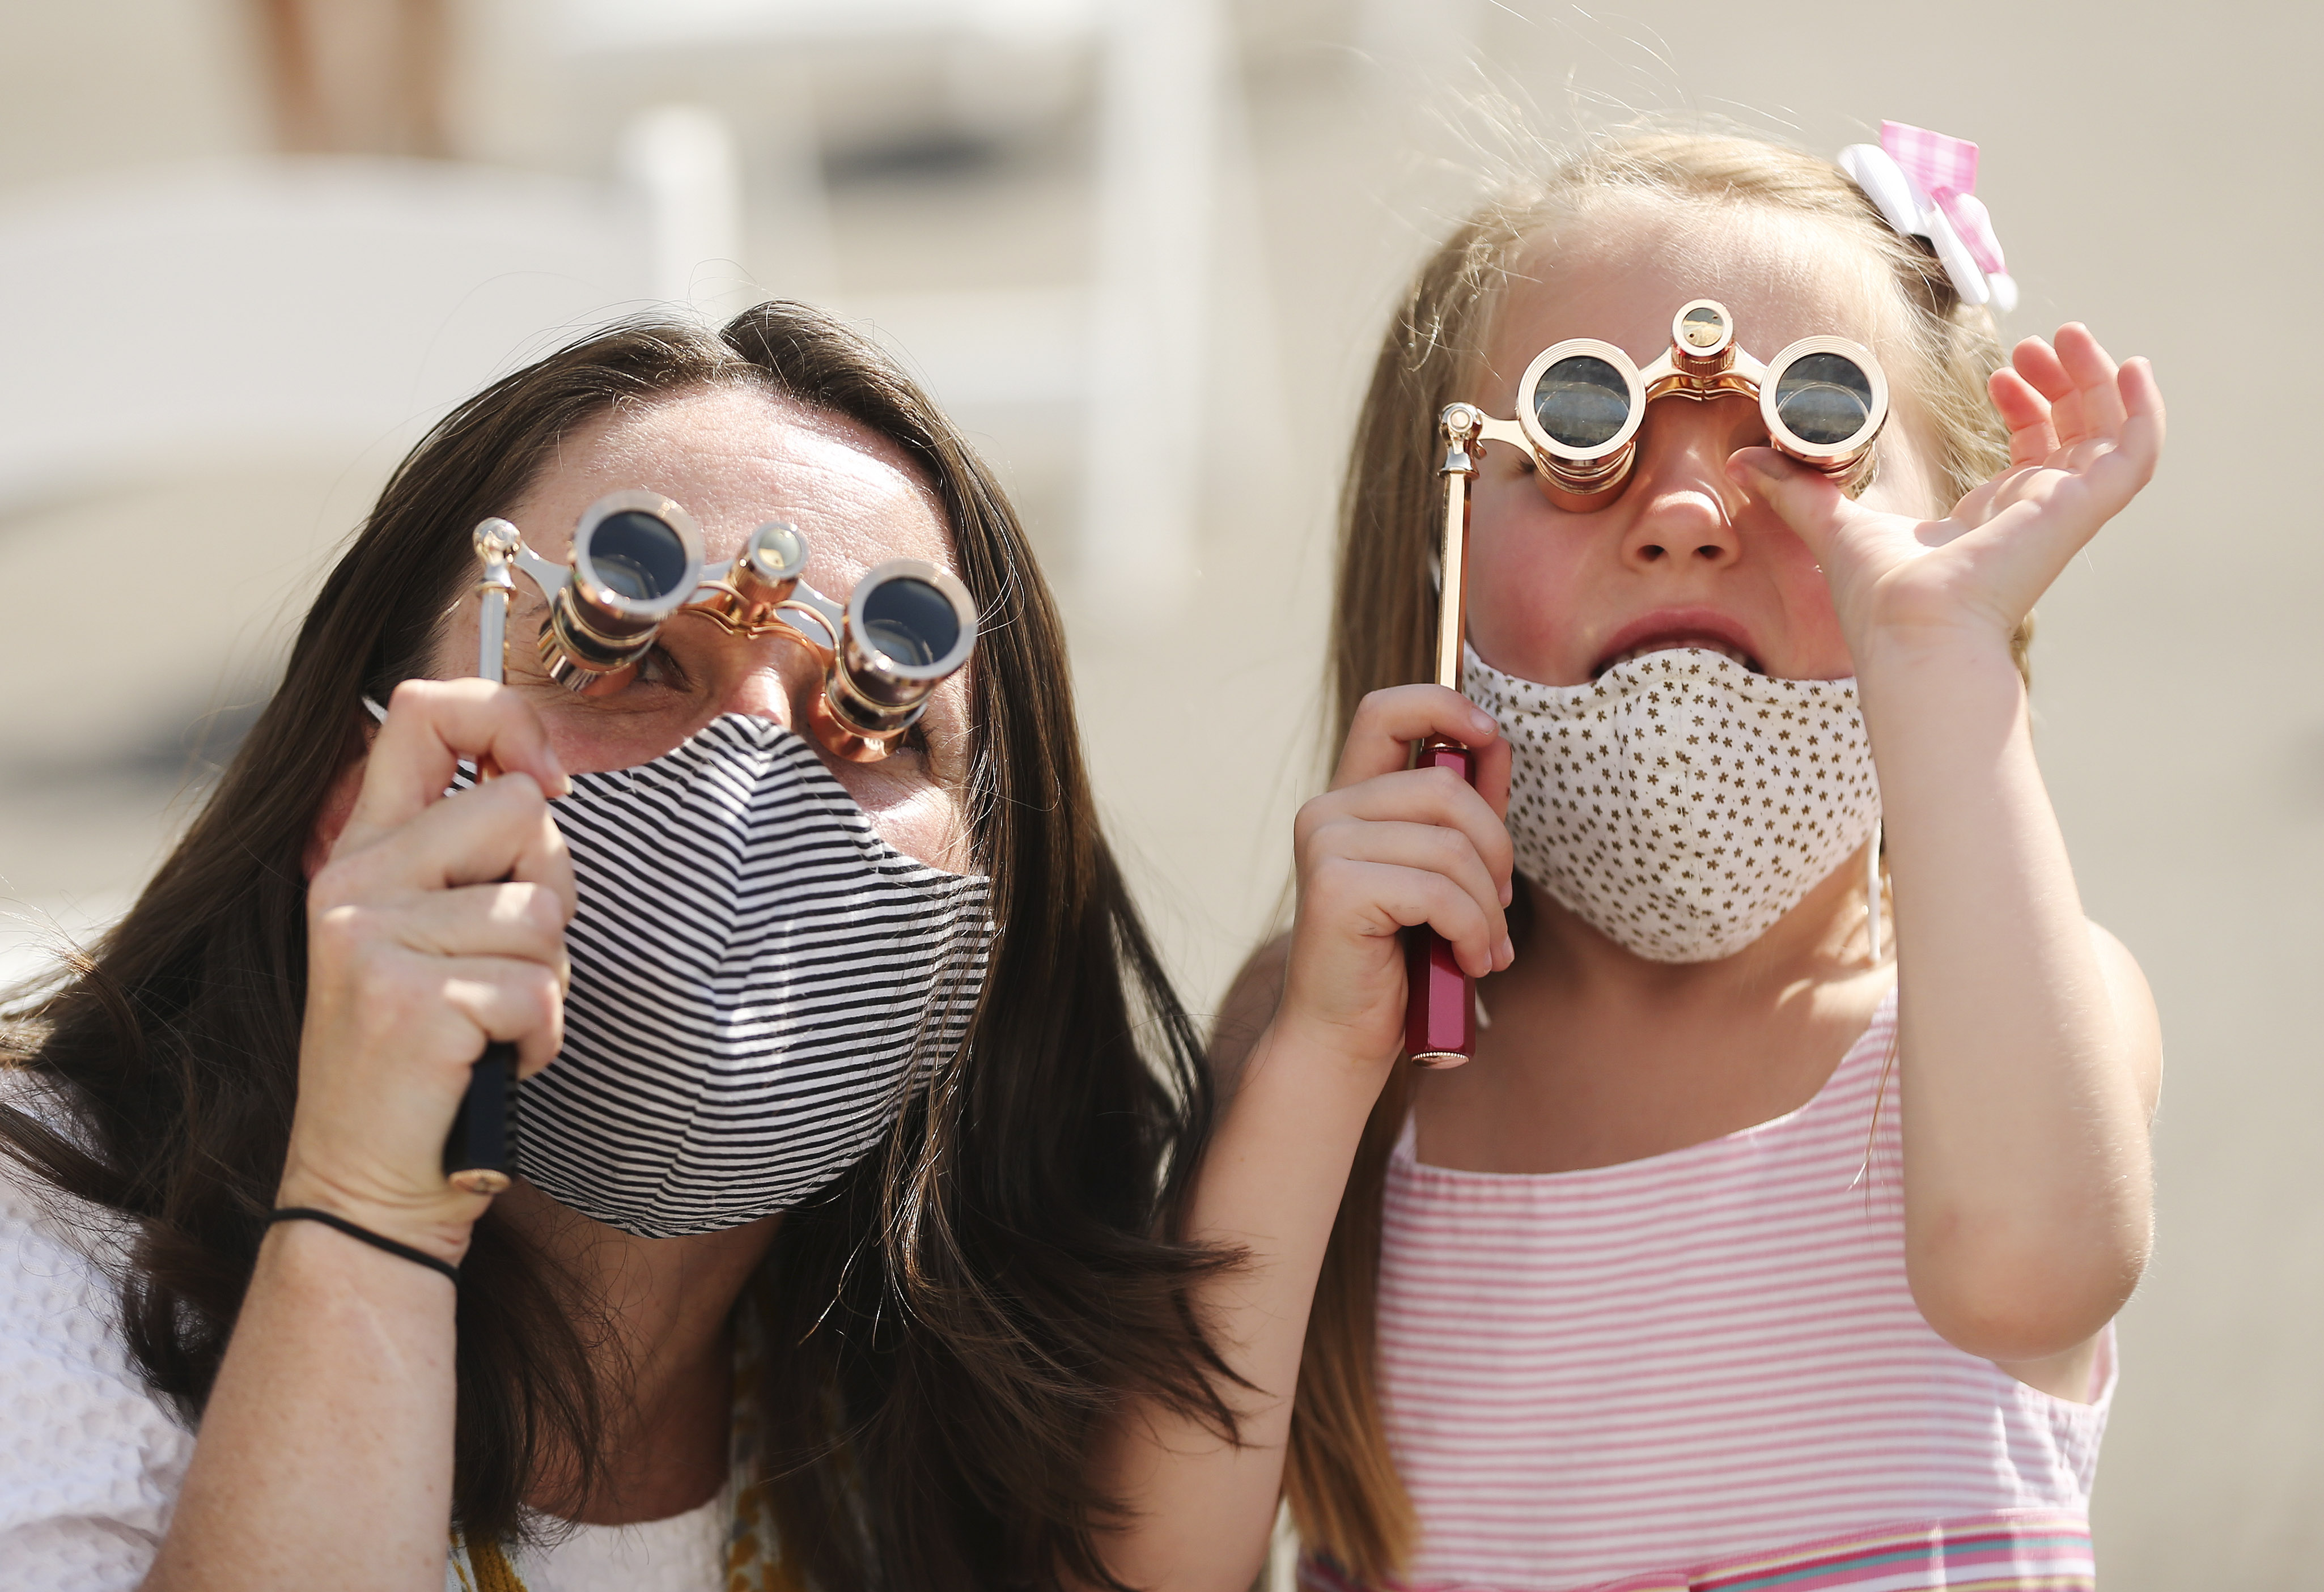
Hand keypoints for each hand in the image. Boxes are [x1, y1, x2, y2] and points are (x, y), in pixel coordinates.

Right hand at [277, 679, 574, 1262]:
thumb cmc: (433, 1060)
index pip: (421, 713)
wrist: (369, 1188)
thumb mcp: (434, 937)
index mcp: (363, 855)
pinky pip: (538, 991)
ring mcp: (373, 942)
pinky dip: (538, 1040)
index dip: (505, 720)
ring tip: (490, 1026)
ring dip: (546, 981)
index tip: (549, 780)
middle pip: (521, 811)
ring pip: (542, 911)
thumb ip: (470, 857)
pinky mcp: (409, 1003)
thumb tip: (544, 782)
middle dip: (552, 890)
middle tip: (509, 966)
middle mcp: (354, 885)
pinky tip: (489, 1066)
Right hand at [1277, 686, 1513, 1073]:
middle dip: (1496, 848)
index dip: (1443, 705)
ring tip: (1486, 948)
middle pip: (1445, 788)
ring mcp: (1325, 845)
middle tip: (1502, 905)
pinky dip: (1472, 931)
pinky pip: (1439, 891)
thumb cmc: (1396, 961)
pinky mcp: (1337, 887)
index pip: (1385, 710)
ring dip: (1489, 906)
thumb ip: (1462, 813)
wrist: (1343, 1038)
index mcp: (1349, 800)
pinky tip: (1469, 962)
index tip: (1489, 735)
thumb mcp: (1439, 875)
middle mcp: (1326, 811)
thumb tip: (1494, 745)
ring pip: (1450, 845)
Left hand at [1731, 324, 2164, 666]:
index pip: (2030, 449)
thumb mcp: (1833, 523)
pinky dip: (2145, 409)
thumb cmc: (1880, 599)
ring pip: (2108, 432)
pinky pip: (2138, 452)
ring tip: (2068, 337)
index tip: (2000, 371)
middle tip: (2035, 344)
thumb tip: (1743, 459)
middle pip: (2074, 432)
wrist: (1910, 627)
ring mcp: (2066, 510)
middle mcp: (2035, 511)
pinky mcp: (2084, 508)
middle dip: (2061, 380)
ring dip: (2095, 380)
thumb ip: (1794, 489)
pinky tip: (2134, 367)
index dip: (2024, 403)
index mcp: (1992, 515)